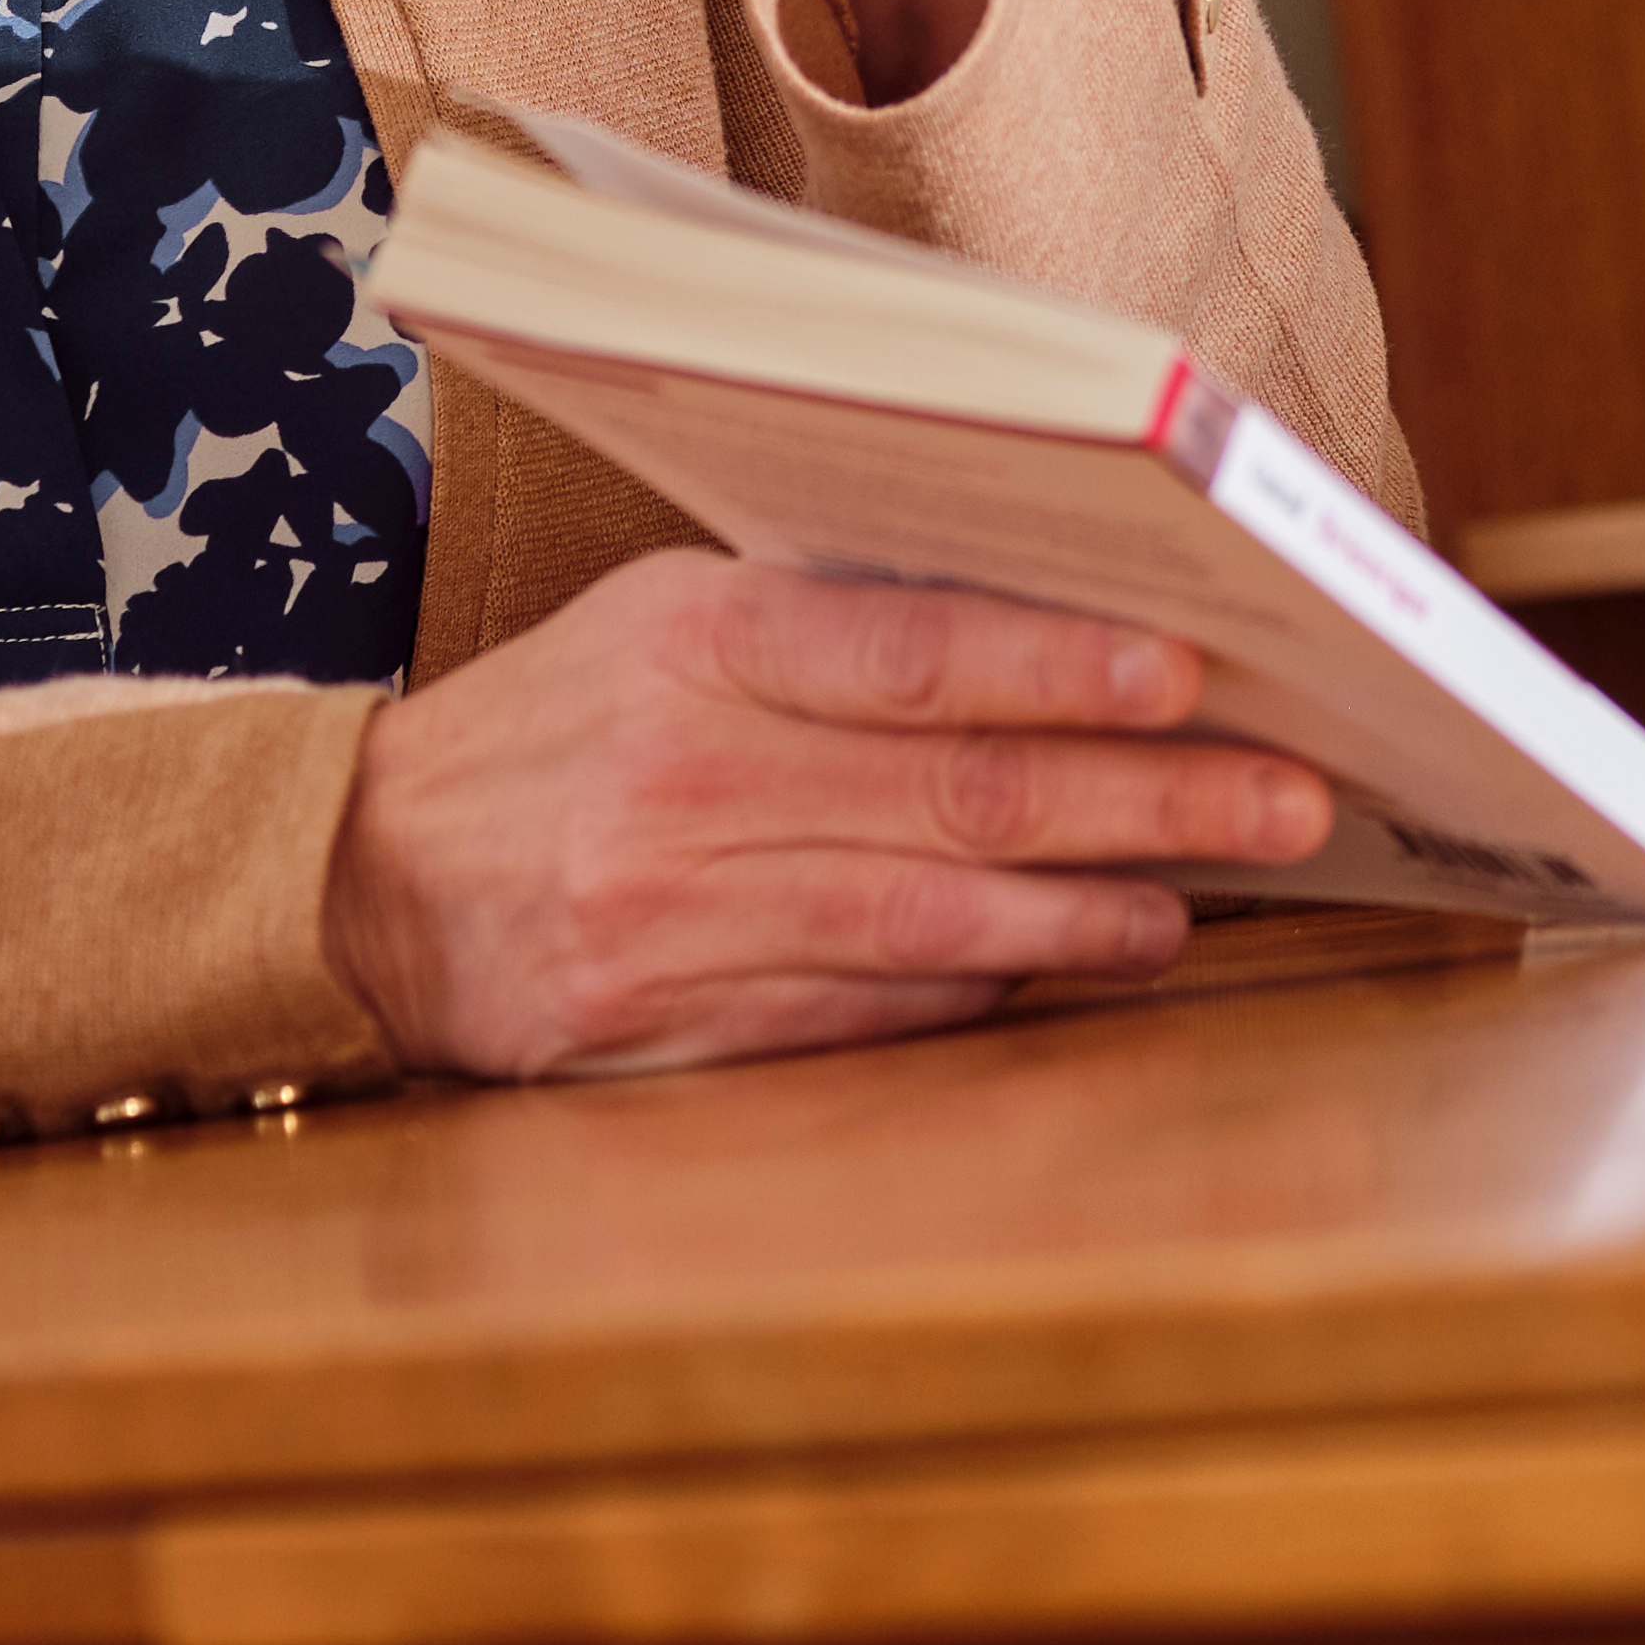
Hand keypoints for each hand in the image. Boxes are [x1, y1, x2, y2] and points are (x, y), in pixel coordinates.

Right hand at [317, 550, 1332, 1076]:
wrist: (360, 878)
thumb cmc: (560, 722)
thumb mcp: (664, 621)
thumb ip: (832, 627)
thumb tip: (1054, 638)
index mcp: (696, 642)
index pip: (909, 651)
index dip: (1056, 667)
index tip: (1188, 675)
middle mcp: (688, 776)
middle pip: (955, 794)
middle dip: (1142, 799)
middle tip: (1284, 800)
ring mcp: (673, 911)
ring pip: (925, 921)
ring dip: (1085, 916)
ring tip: (1195, 904)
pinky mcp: (662, 1023)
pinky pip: (857, 1015)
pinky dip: (978, 999)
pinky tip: (1068, 975)